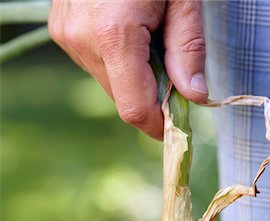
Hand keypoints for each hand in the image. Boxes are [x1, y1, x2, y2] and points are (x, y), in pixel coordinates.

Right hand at [48, 0, 207, 139]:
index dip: (159, 126)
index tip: (178, 126)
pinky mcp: (62, 29)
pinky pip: (97, 65)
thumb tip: (193, 97)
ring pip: (110, 84)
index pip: (134, 109)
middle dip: (152, 99)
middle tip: (175, 77)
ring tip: (151, 42)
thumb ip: (188, 49)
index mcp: (113, 34)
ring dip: (136, 79)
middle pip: (123, 100)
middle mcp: (81, 39)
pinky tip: (131, 35)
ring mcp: (67, 35)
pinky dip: (120, 64)